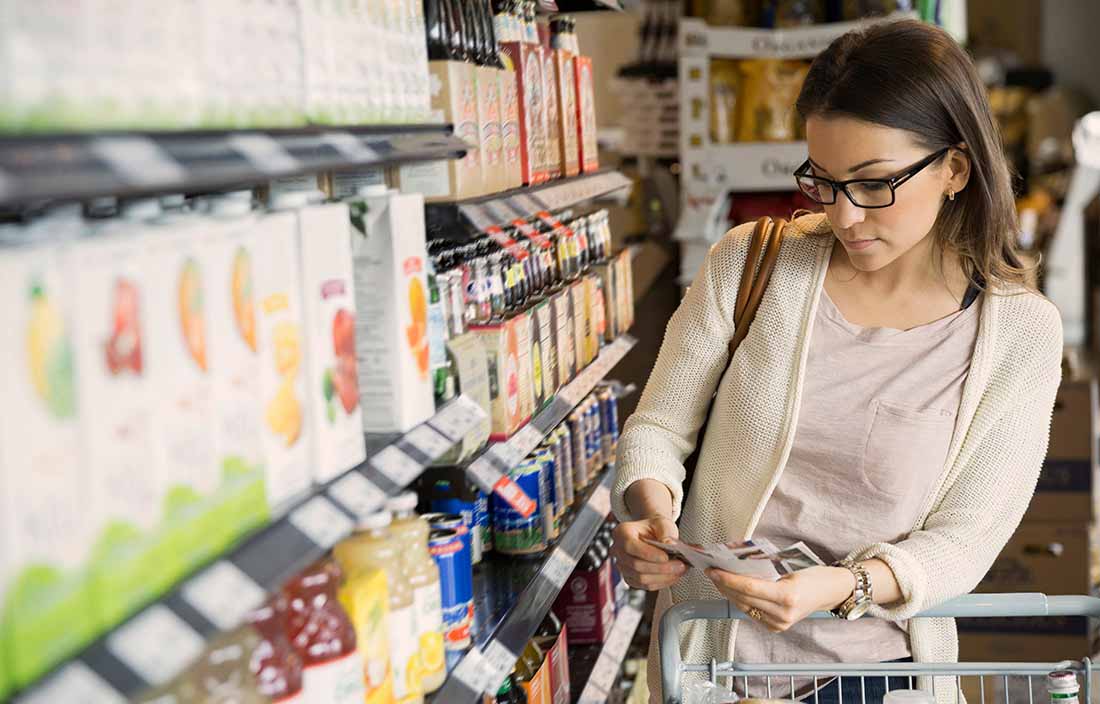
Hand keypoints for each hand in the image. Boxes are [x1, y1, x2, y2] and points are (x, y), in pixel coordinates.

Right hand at [611, 516, 687, 590]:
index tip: (666, 557)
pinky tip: (673, 576)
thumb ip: (665, 531)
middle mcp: (617, 551)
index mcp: (621, 532)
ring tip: (680, 570)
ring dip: (664, 577)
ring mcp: (622, 567)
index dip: (648, 553)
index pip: (630, 545)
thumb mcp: (662, 522)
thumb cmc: (655, 528)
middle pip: (636, 565)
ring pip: (641, 578)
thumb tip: (669, 544)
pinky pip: (645, 586)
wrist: (651, 535)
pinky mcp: (630, 578)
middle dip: (661, 567)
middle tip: (681, 565)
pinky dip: (662, 582)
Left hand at [705, 565, 855, 632]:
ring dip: (729, 593)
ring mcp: (780, 623)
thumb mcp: (789, 568)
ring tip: (718, 580)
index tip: (714, 570)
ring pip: (744, 607)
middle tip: (711, 571)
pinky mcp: (777, 627)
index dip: (728, 579)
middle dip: (724, 585)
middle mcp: (783, 613)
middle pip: (743, 598)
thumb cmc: (813, 575)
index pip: (748, 587)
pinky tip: (732, 590)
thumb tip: (735, 564)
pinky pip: (752, 613)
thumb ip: (764, 569)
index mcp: (787, 596)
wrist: (830, 592)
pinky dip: (740, 601)